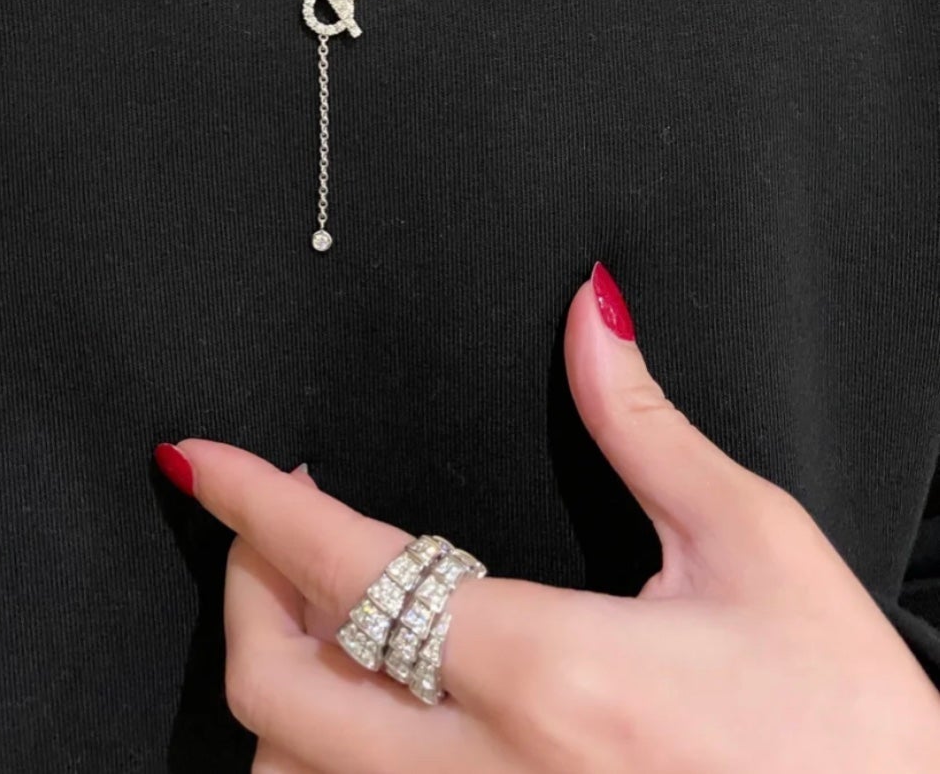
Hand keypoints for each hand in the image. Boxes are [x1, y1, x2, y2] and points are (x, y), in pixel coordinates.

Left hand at [156, 263, 939, 772]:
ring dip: (277, 687)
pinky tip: (360, 715)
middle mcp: (490, 773)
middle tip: (264, 521)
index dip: (252, 500)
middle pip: (278, 685)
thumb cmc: (843, 723)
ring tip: (311, 615)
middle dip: (242, 583)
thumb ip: (645, 428)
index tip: (201, 459)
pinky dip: (322, 763)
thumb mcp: (755, 547)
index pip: (346, 565)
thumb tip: (590, 315)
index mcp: (546, 667)